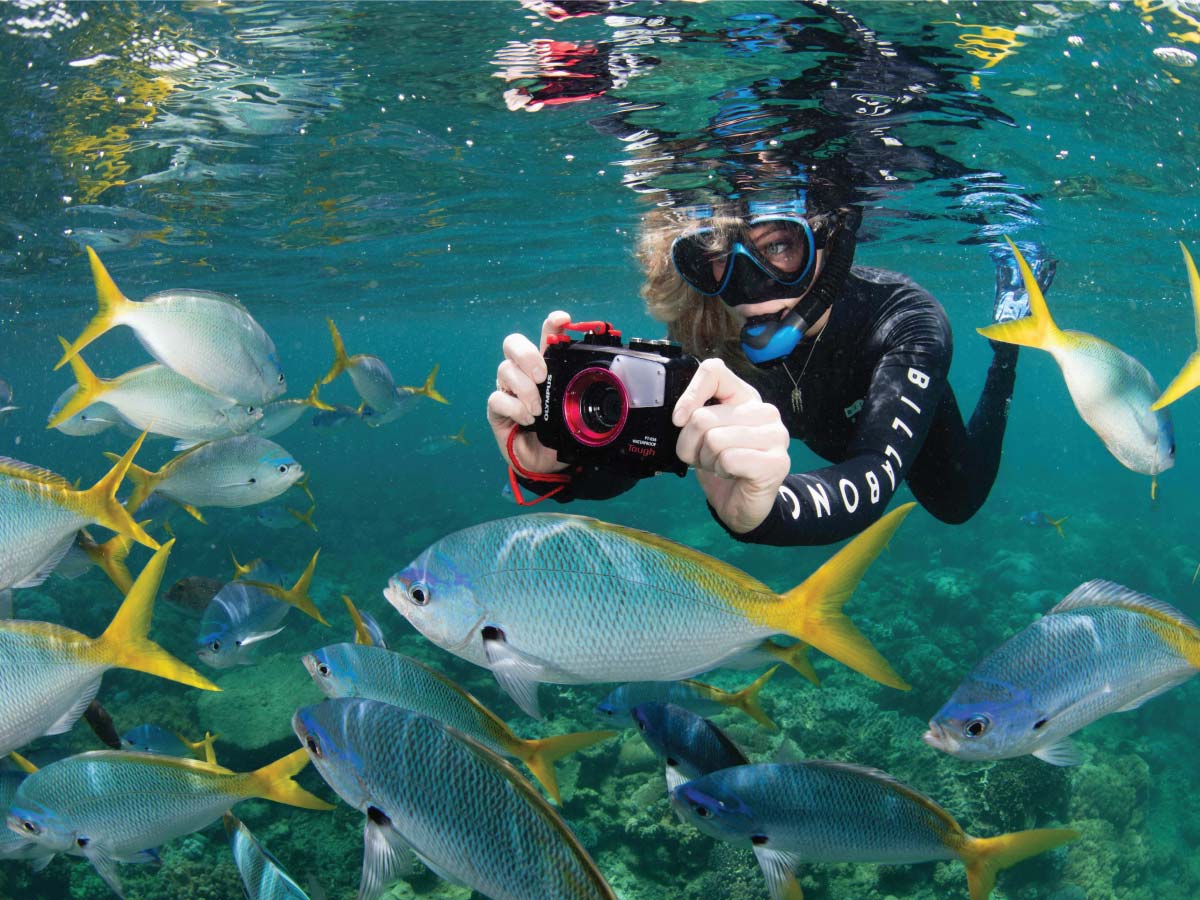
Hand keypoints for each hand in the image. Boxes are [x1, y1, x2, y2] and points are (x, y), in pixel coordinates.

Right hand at [487, 310, 571, 474]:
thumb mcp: (577, 411)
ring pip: (505, 370)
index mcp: (547, 366)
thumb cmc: (560, 432)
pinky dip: (514, 408)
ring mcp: (507, 389)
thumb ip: (586, 396)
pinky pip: (497, 398)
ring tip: (537, 410)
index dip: (553, 323)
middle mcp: (524, 372)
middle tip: (542, 375)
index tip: (563, 319)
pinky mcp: (496, 408)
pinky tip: (526, 419)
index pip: (546, 336)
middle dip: (527, 355)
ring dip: (525, 390)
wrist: (544, 462)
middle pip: (513, 343)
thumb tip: (611, 387)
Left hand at [673, 358, 790, 533]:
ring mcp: (775, 436)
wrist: (741, 505)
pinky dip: (721, 471)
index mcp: (745, 397)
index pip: (714, 370)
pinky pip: (729, 459)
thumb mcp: (703, 435)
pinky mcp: (776, 462)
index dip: (690, 394)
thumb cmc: (721, 465)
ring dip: (707, 460)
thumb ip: (695, 416)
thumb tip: (680, 414)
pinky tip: (732, 475)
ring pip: (714, 440)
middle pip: (704, 417)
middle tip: (705, 457)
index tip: (678, 419)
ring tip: (720, 466)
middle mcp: (765, 411)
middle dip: (692, 445)